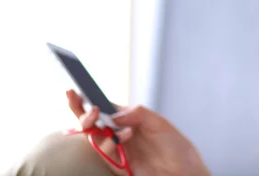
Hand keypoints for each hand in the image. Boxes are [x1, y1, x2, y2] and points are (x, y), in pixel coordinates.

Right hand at [67, 90, 209, 175]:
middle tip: (80, 103)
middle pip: (91, 122)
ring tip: (100, 115)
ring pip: (93, 136)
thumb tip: (114, 114)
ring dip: (93, 124)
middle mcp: (119, 132)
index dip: (87, 100)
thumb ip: (137, 113)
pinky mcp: (117, 164)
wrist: (183, 171)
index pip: (104, 107)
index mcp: (128, 119)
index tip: (75, 91)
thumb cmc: (174, 145)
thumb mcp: (159, 122)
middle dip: (81, 112)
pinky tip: (126, 134)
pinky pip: (104, 151)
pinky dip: (110, 142)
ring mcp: (117, 148)